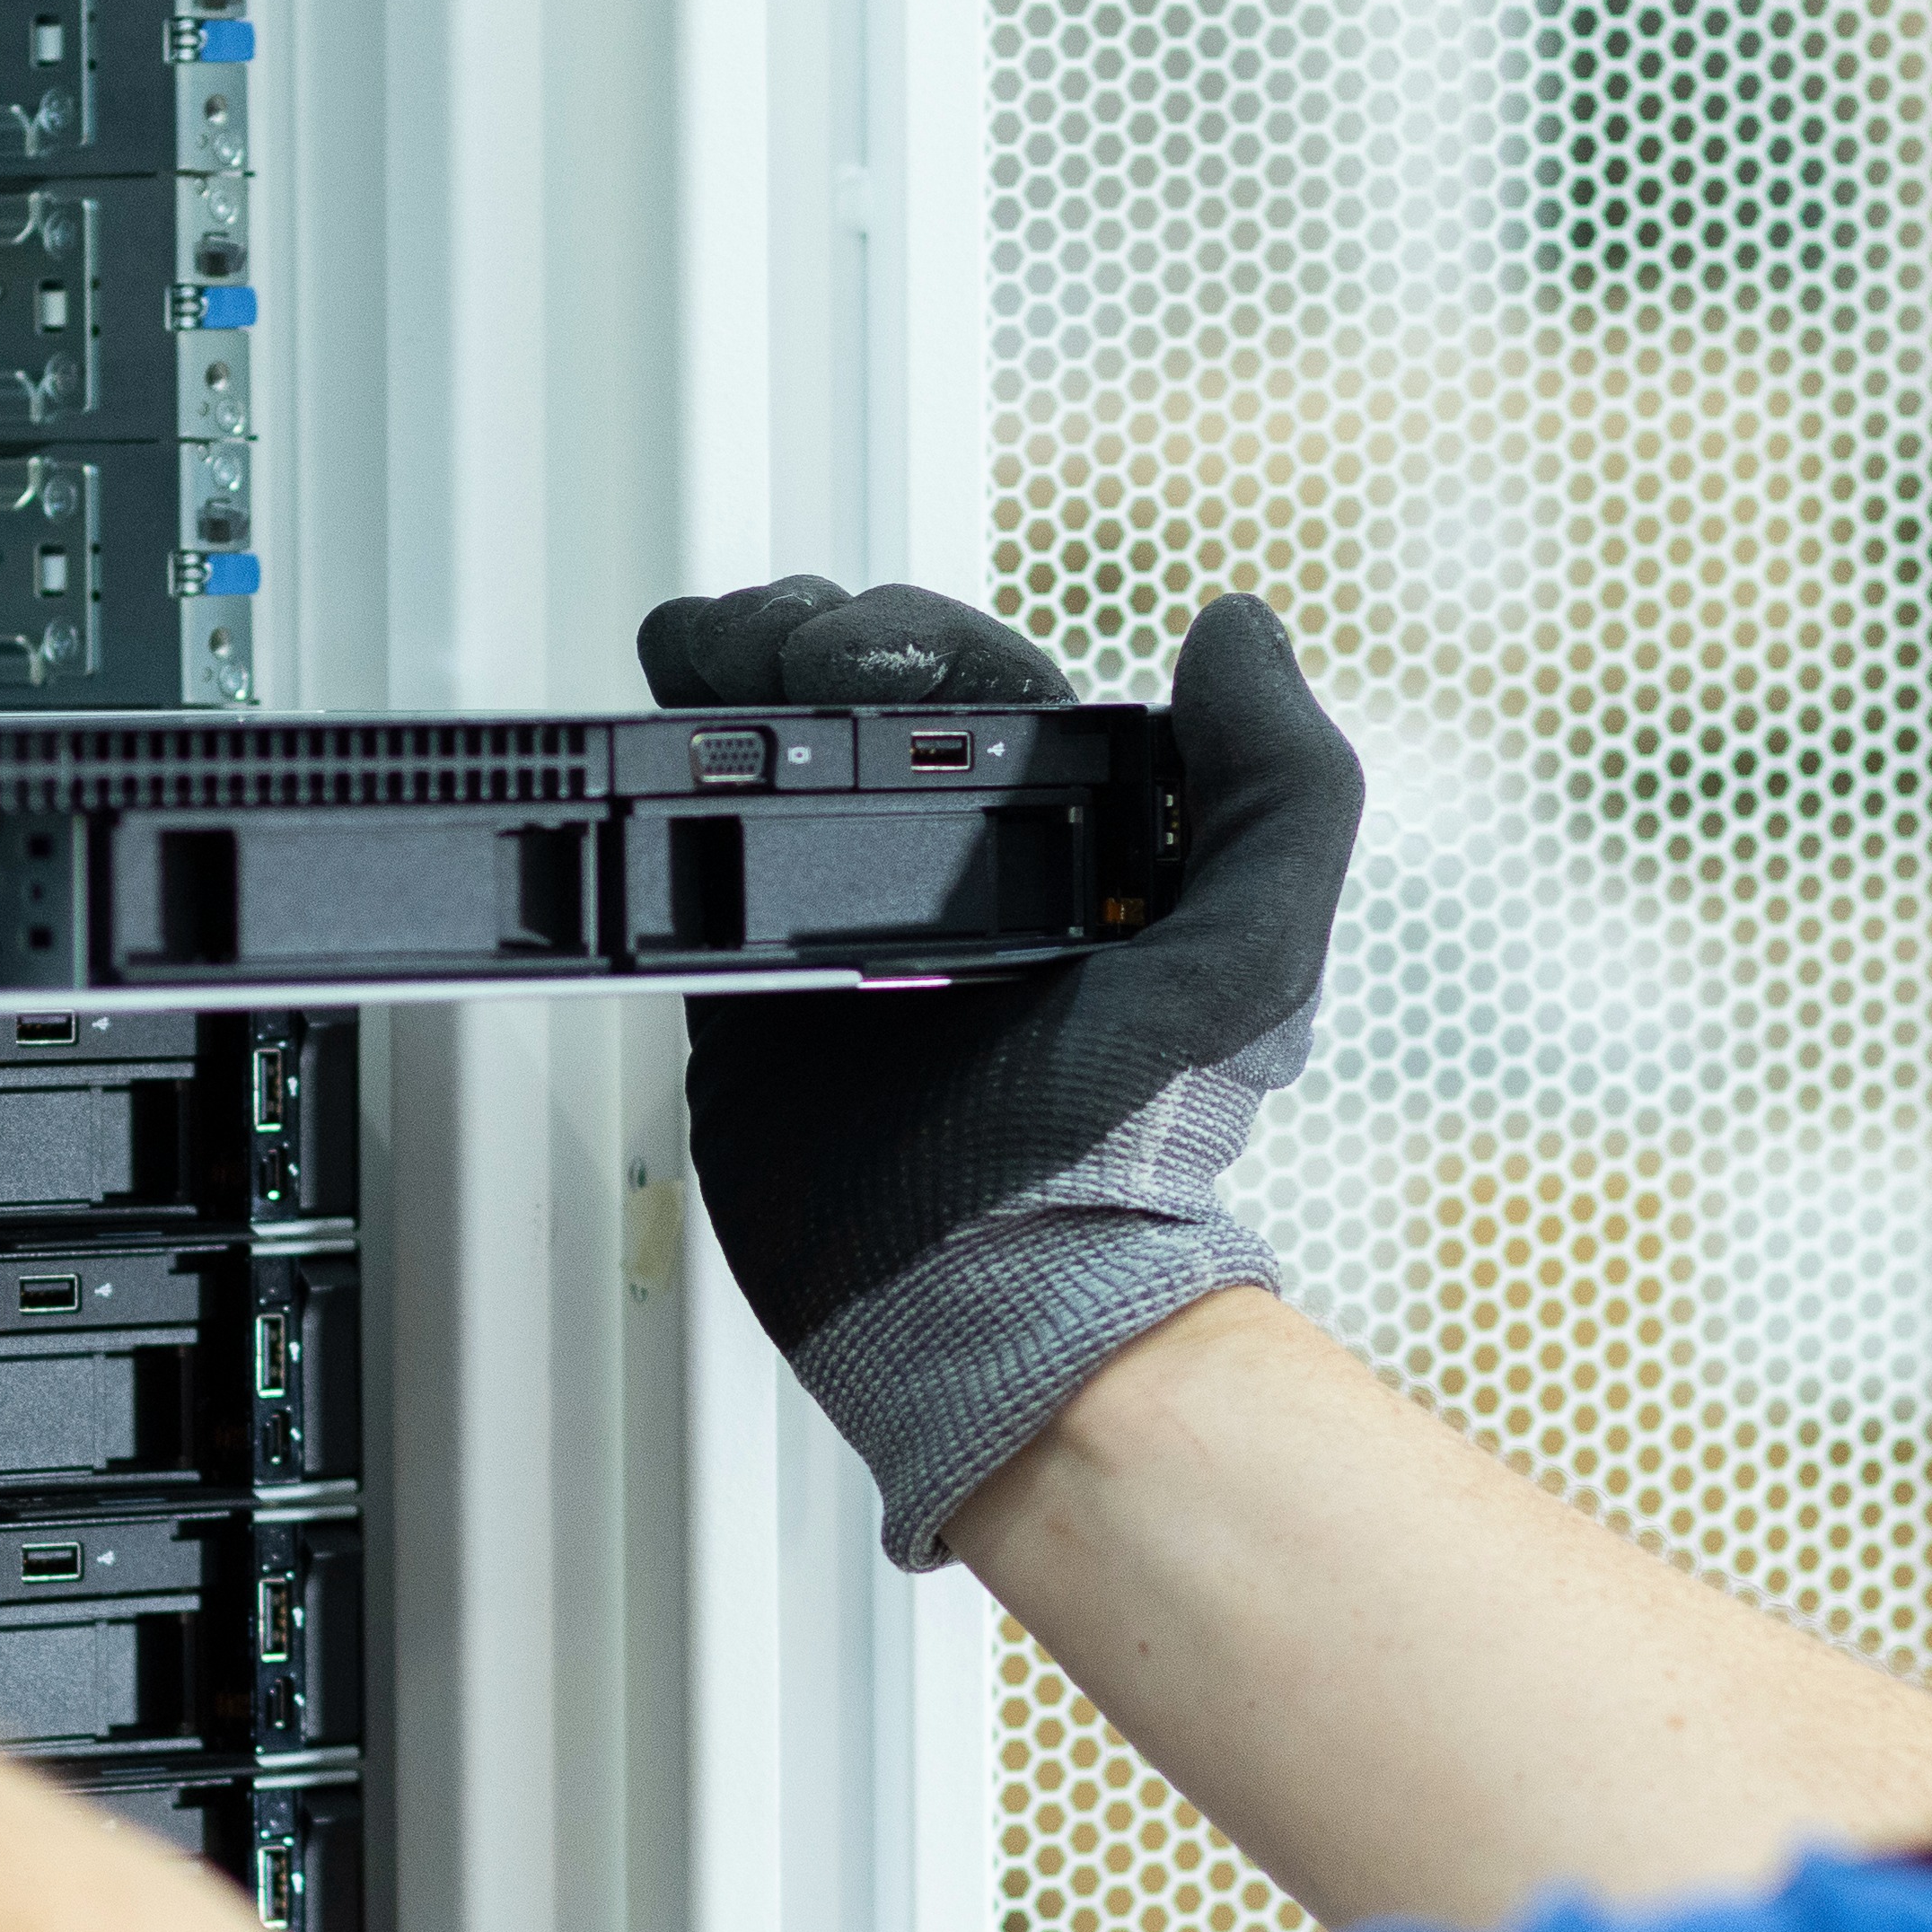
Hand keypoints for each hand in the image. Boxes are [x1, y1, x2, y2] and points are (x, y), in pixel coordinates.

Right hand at [632, 576, 1362, 1560]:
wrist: (994, 1296)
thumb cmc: (1129, 1147)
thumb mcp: (1253, 955)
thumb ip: (1279, 787)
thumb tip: (1239, 634)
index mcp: (1076, 840)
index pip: (980, 686)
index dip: (910, 639)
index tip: (858, 655)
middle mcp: (962, 871)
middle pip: (861, 702)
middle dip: (802, 647)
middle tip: (768, 664)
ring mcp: (852, 925)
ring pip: (774, 762)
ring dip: (728, 691)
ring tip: (703, 675)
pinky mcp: (758, 993)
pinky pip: (701, 870)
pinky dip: (667, 797)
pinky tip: (653, 758)